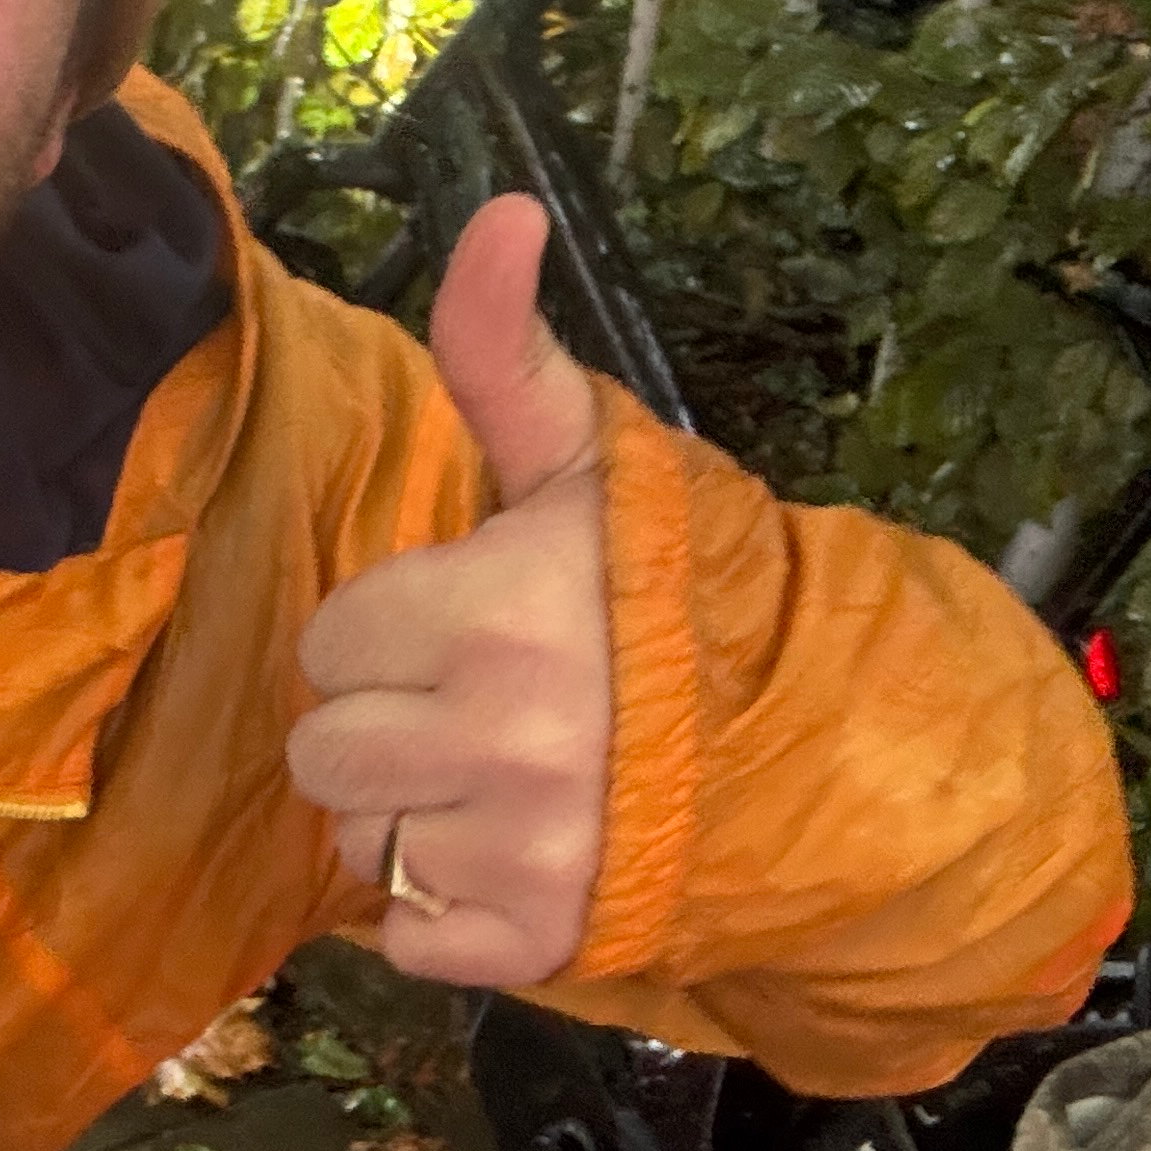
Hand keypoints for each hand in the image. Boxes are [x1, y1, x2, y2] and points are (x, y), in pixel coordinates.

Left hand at [287, 195, 614, 986]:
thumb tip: (501, 207)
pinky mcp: (533, 943)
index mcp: (493, 612)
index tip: (461, 622)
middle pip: (323, 751)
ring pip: (358, 842)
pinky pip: (405, 936)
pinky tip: (505, 854)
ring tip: (492, 780)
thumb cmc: (688, 598)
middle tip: (466, 706)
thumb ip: (505, 351)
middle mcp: (497, 738)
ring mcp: (517, 851)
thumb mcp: (595, 464)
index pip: (334, 637)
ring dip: (408, 816)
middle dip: (380, 725)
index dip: (389, 628)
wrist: (827, 746)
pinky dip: (439, 909)